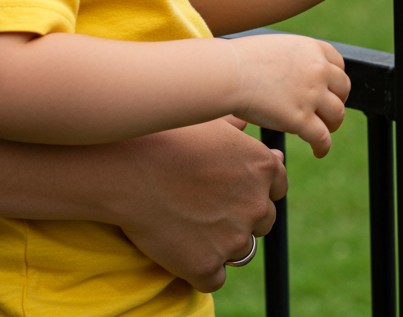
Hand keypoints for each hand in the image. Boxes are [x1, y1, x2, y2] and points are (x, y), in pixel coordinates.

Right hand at [114, 119, 286, 291]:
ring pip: (239, 251)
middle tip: (203, 210)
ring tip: (187, 228)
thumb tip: (250, 131)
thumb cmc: (164, 138)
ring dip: (221, 245)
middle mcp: (257, 204)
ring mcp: (234, 238)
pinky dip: (199, 270)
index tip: (229, 192)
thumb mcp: (210, 124)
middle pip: (262, 222)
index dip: (252, 192)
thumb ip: (237, 133)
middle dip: (240, 219)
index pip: (276, 190)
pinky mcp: (207, 265)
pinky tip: (180, 252)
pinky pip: (213, 279)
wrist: (126, 169)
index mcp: (264, 168)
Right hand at [228, 33, 349, 156]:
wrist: (225, 74)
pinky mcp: (301, 119)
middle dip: (336, 101)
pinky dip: (323, 147)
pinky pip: (322, 138)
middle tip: (326, 113)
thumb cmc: (237, 62)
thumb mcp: (275, 47)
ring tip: (323, 131)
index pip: (338, 65)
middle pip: (342, 89)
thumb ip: (292, 58)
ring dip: (332, 125)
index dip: (335, 81)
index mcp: (313, 49)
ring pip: (337, 115)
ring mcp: (312, 94)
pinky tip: (318, 152)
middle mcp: (318, 69)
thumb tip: (293, 70)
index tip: (328, 91)